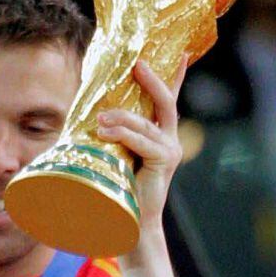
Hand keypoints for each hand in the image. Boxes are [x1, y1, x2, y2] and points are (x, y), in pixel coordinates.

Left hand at [96, 59, 184, 227]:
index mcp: (161, 137)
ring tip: (99, 118)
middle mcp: (170, 140)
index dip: (176, 78)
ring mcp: (169, 150)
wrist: (132, 222)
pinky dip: (121, 135)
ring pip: (145, 124)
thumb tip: (92, 118)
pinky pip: (141, 141)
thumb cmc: (121, 189)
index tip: (183, 54)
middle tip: (137, 64)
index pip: (169, 102)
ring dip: (120, 117)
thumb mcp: (117, 156)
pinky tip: (103, 133)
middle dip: (152, 81)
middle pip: (166, 103)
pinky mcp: (163, 162)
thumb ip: (115, 137)